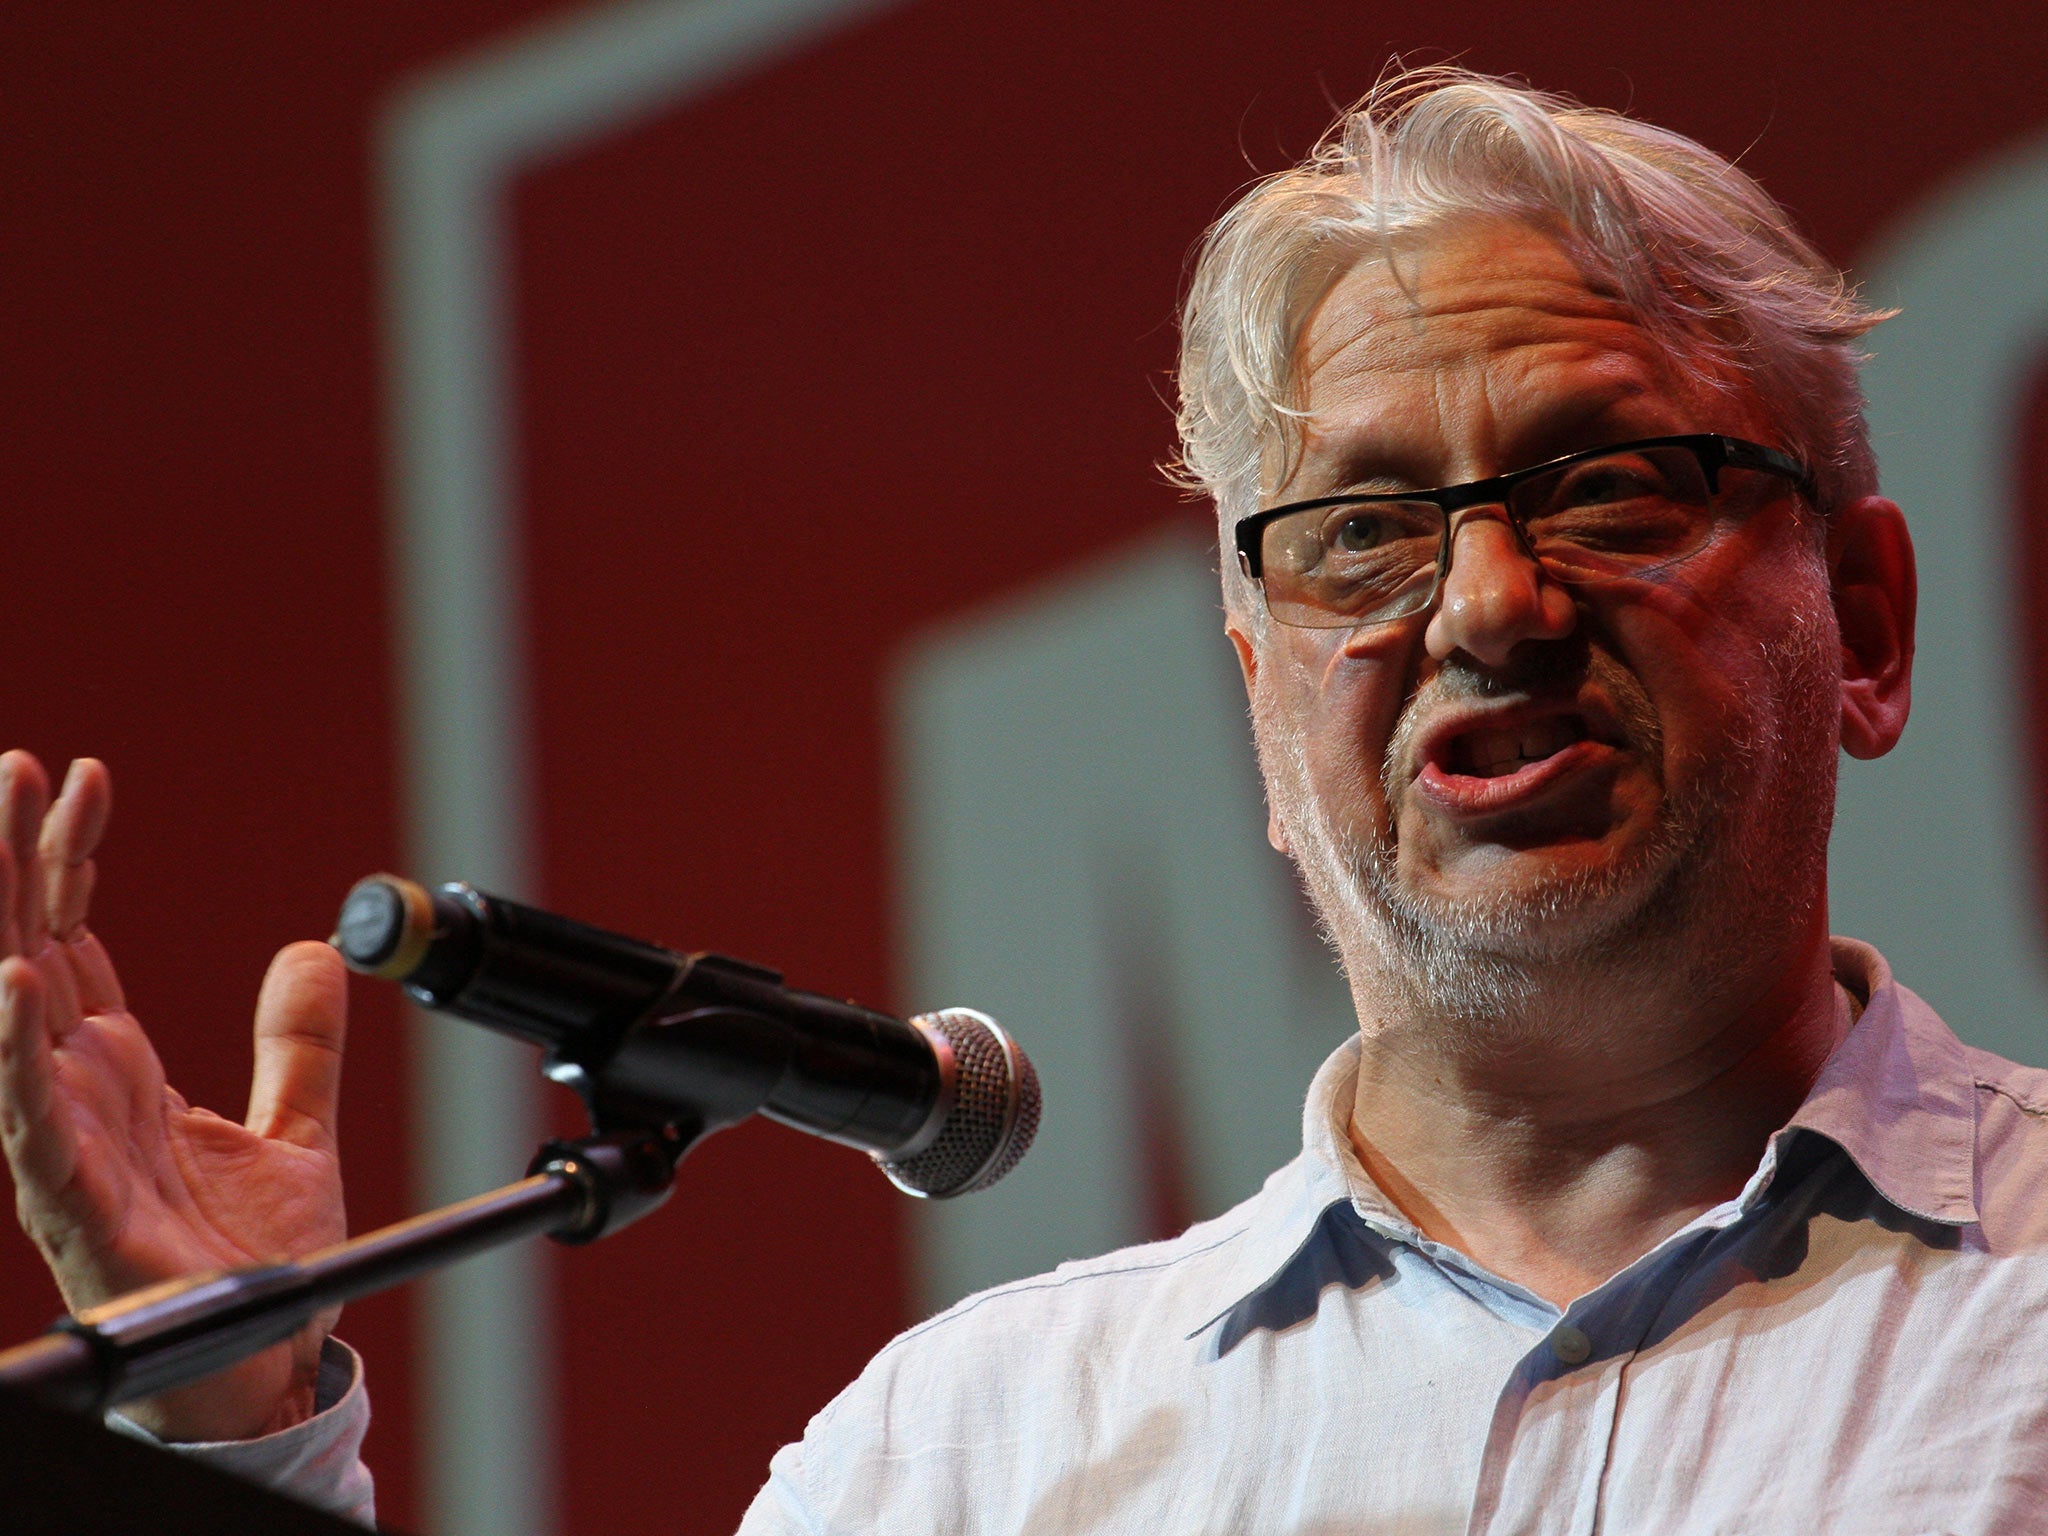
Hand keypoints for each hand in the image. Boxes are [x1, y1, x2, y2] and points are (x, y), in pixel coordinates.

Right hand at [0, 751, 348, 1441]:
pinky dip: (18, 1045)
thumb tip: (315, 950)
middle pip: (34, 947)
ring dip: (3, 919)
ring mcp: (65, 1141)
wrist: (264, 1365)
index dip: (74, 857)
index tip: (84, 777)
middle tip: (13, 764)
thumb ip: (297, 1042)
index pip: (80, 937)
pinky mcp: (73, 1199)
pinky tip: (17, 979)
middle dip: (18, 857)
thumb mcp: (295, 1126)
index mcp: (121, 1068)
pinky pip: (32, 1114)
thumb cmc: (255, 1259)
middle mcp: (78, 1092)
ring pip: (14, 1010)